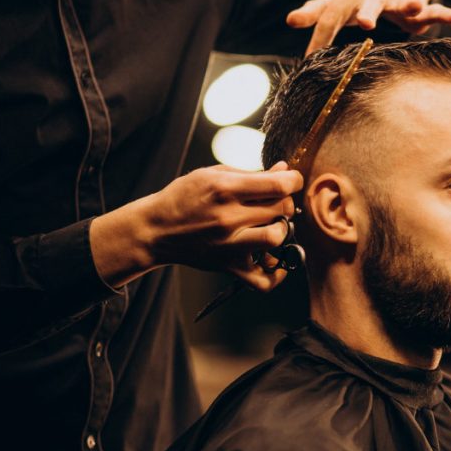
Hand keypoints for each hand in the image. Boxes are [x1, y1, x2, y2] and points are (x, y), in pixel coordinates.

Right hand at [90, 162, 302, 291]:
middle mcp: (229, 218)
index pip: (278, 185)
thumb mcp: (212, 174)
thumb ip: (251, 173)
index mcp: (225, 189)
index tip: (291, 180)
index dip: (293, 180)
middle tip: (274, 201)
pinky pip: (263, 280)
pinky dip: (276, 274)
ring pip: (277, 238)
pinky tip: (275, 260)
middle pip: (281, 209)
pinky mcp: (229, 266)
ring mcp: (229, 245)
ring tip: (271, 224)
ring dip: (282, 229)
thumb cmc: (184, 197)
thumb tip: (285, 170)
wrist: (156, 229)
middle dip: (285, 201)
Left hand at [287, 0, 450, 55]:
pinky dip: (444, 13)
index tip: (310, 58)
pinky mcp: (418, 4)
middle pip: (369, 4)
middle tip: (365, 24)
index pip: (331, 17)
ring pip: (403, 3)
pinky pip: (433, 10)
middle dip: (368, 12)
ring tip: (413, 8)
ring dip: (409, 5)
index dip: (320, 36)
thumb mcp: (337, 3)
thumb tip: (288, 20)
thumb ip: (315, 13)